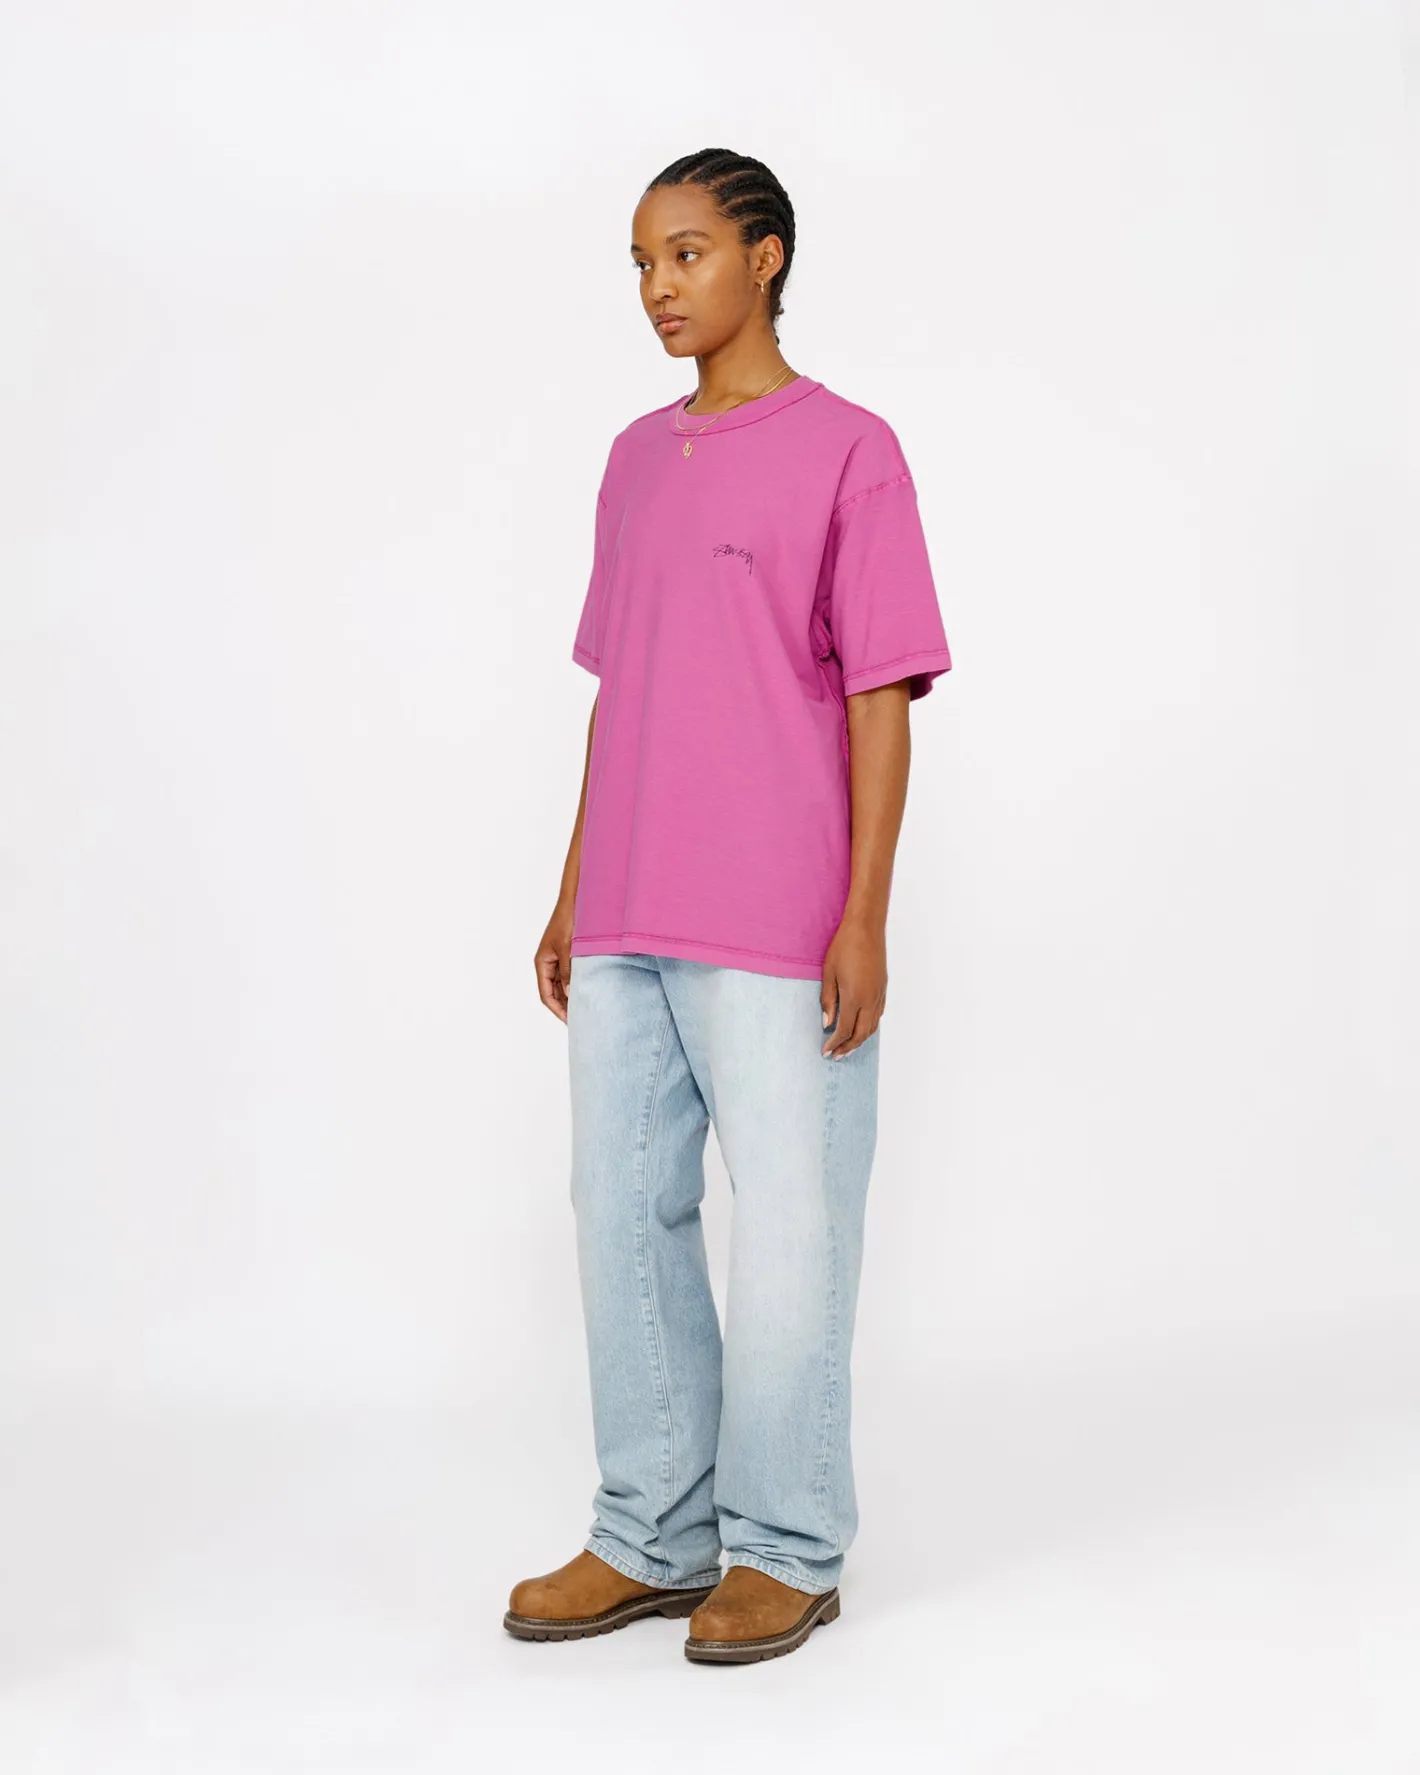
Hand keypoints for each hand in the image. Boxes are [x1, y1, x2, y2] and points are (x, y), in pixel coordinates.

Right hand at [534, 902, 575, 1021]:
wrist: (575, 901)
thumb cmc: (567, 921)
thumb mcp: (567, 949)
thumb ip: (568, 972)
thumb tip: (570, 994)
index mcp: (542, 962)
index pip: (546, 994)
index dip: (557, 1009)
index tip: (570, 1020)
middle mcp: (548, 963)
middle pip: (554, 992)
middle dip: (564, 1006)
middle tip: (580, 1019)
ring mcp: (558, 959)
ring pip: (562, 985)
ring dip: (571, 996)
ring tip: (585, 1008)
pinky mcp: (568, 954)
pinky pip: (570, 975)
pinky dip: (576, 984)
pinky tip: (587, 991)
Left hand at [820, 916, 886, 1057]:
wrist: (866, 927)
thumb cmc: (844, 946)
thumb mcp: (829, 973)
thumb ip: (828, 1000)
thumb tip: (827, 1023)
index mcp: (854, 997)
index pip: (844, 1030)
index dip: (834, 1044)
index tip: (825, 1051)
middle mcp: (870, 1000)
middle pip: (861, 1034)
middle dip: (848, 1047)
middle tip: (836, 1056)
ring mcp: (879, 995)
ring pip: (872, 1027)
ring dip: (860, 1040)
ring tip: (847, 1047)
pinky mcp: (883, 988)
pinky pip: (878, 1015)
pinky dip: (868, 1027)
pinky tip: (860, 1027)